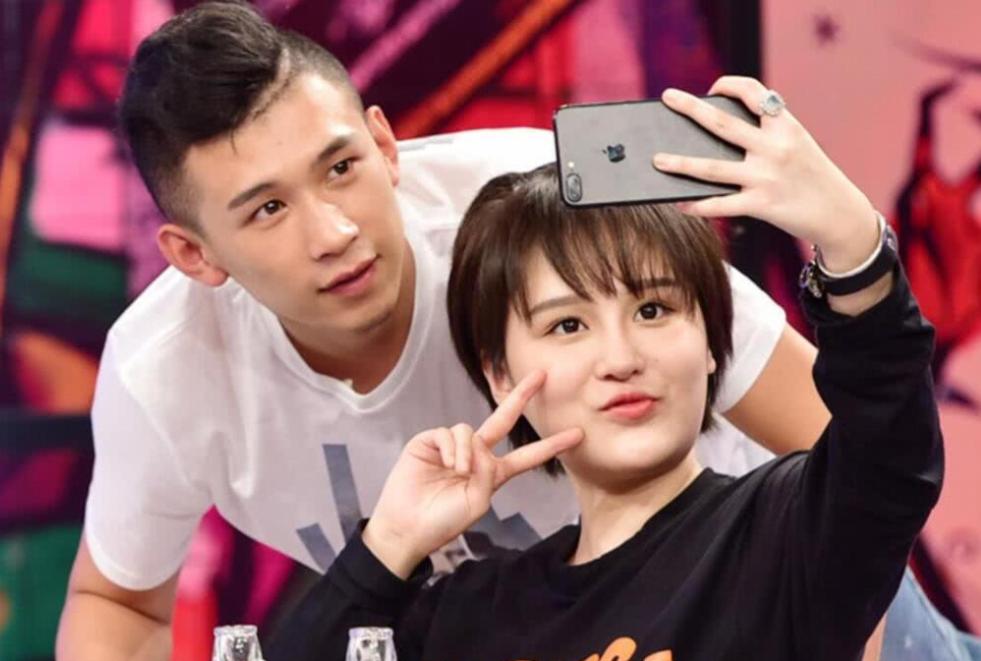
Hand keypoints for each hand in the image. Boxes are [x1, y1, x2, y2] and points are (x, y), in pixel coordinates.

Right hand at [363, 371, 582, 577]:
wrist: (408, 527)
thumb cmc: (444, 521)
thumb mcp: (479, 501)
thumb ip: (488, 473)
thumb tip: (477, 446)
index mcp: (492, 473)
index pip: (527, 456)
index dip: (551, 446)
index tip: (577, 435)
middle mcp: (475, 455)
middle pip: (503, 419)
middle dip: (522, 396)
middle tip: (542, 376)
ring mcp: (452, 446)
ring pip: (470, 430)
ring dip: (467, 453)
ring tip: (458, 472)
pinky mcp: (429, 441)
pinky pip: (449, 432)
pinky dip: (452, 448)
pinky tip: (447, 464)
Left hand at [651, 75, 878, 272]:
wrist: (840, 212)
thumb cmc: (811, 175)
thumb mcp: (797, 143)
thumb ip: (766, 134)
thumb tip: (716, 133)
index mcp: (785, 126)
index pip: (755, 92)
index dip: (730, 85)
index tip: (712, 87)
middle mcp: (775, 147)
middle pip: (723, 124)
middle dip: (691, 108)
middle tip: (668, 97)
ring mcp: (766, 177)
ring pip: (712, 168)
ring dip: (680, 163)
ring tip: (657, 160)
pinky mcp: (761, 205)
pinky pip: (720, 205)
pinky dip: (696, 205)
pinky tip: (678, 203)